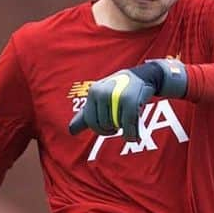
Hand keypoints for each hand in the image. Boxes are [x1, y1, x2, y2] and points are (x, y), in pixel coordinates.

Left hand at [68, 59, 187, 138]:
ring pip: (116, 126)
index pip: (90, 121)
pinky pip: (128, 127)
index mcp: (94, 92)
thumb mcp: (99, 99)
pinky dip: (132, 135)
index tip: (108, 127)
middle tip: (120, 122)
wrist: (143, 77)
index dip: (100, 129)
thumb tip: (71, 130)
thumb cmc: (118, 90)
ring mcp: (116, 96)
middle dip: (113, 129)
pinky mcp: (131, 102)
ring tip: (128, 120)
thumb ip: (85, 115)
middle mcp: (103, 93)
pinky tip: (134, 135)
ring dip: (124, 130)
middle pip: (104, 125)